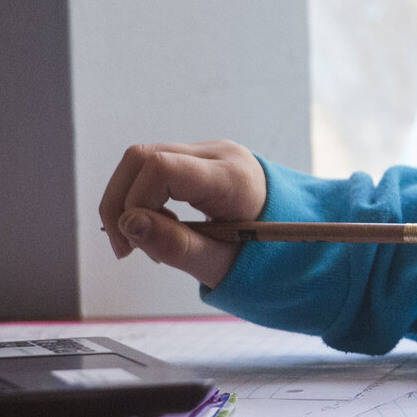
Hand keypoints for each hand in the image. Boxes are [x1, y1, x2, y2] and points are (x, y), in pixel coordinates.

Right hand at [97, 141, 268, 289]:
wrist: (297, 237)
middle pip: (141, 156)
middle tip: (124, 250)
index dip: (134, 204)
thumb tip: (129, 224)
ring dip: (127, 201)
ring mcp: (207, 152)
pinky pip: (152, 169)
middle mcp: (219, 153)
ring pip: (141, 160)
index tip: (132, 247)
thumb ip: (178, 247)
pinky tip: (157, 229)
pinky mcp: (197, 160)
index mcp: (232, 177)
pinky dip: (141, 198)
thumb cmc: (266, 256)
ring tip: (143, 244)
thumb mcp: (224, 264)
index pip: (161, 168)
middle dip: (119, 202)